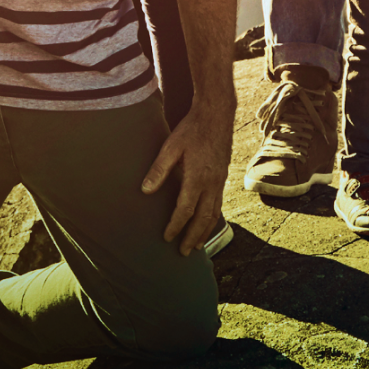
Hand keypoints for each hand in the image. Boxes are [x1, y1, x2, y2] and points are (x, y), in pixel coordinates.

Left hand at [140, 105, 232, 254]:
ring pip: (214, 214)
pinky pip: (219, 204)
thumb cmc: (191, 129)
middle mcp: (212, 183)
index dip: (176, 226)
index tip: (167, 238)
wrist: (216, 115)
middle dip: (193, 237)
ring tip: (197, 245)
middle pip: (203, 218)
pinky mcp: (223, 177)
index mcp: (197, 177)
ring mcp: (220, 181)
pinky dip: (213, 219)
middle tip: (184, 253)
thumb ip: (158, 169)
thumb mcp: (171, 146)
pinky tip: (207, 223)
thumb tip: (145, 191)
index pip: (185, 209)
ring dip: (205, 232)